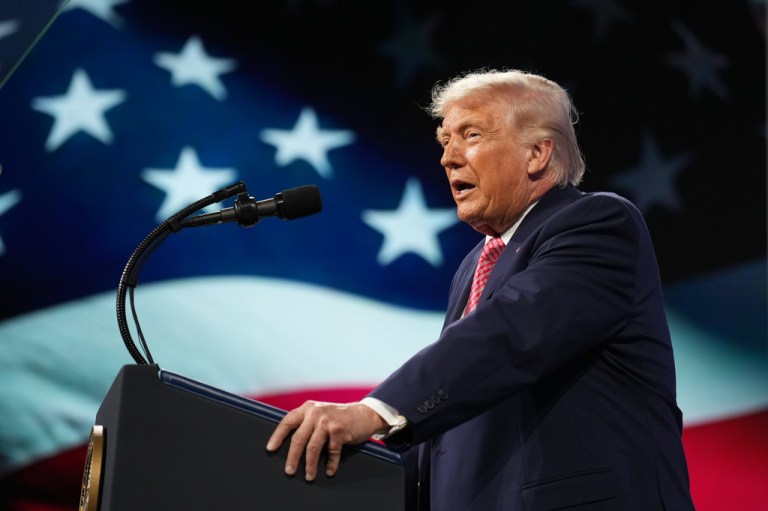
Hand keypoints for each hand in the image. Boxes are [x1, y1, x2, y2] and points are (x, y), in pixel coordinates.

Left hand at [266, 400, 387, 480]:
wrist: (364, 414)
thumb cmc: (339, 417)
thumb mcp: (320, 413)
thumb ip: (307, 422)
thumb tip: (290, 443)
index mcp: (308, 408)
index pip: (287, 421)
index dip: (278, 436)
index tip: (270, 448)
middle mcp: (316, 412)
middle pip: (298, 438)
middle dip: (292, 457)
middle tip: (289, 471)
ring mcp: (327, 421)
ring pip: (313, 448)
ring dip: (310, 465)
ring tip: (309, 476)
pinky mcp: (339, 431)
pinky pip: (331, 452)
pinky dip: (330, 464)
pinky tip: (329, 471)